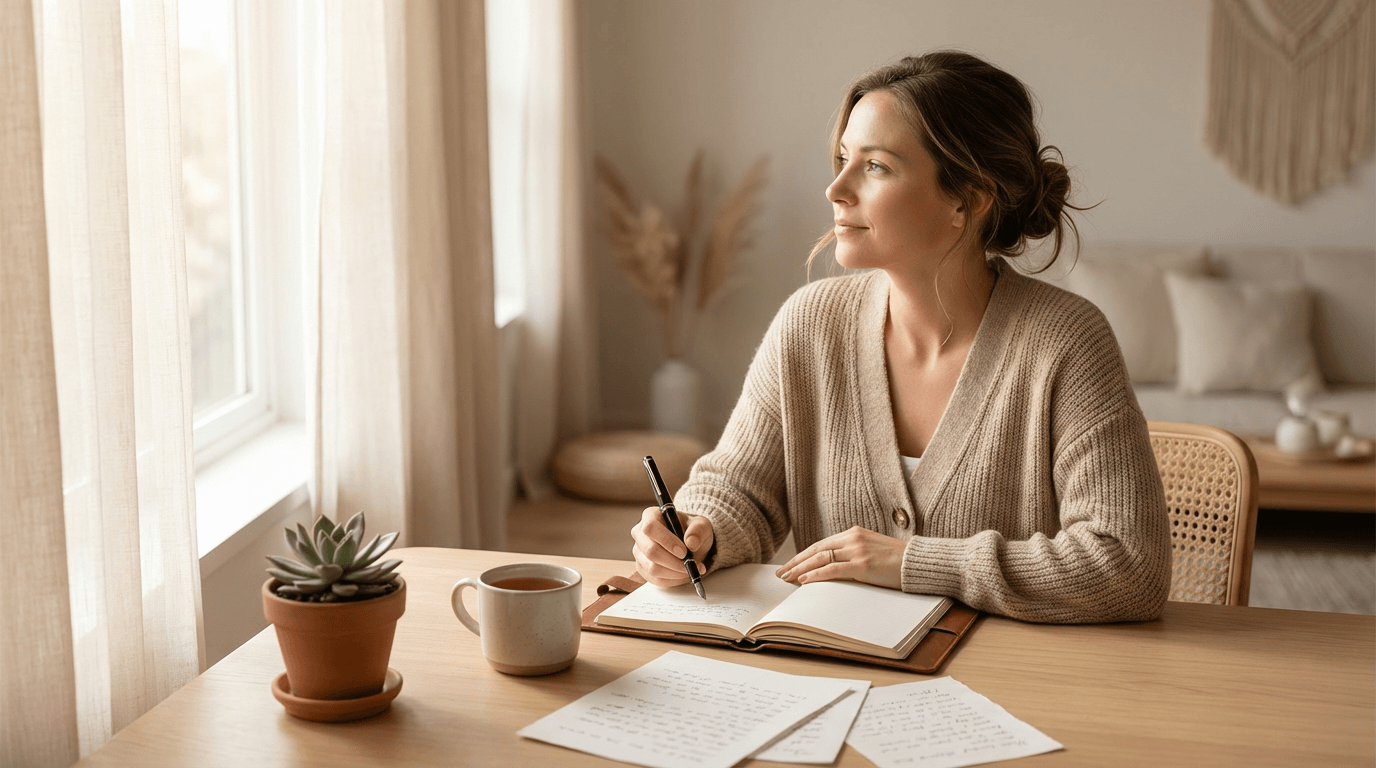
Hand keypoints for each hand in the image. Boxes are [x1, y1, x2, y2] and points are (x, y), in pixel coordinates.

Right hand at [631, 507, 714, 587]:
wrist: (690, 543)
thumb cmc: (692, 531)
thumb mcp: (701, 525)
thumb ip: (698, 530)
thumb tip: (691, 543)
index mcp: (650, 516)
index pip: (650, 528)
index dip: (666, 541)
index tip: (684, 552)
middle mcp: (640, 533)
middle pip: (651, 551)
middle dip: (673, 562)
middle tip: (691, 564)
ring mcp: (639, 552)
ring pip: (653, 568)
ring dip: (675, 572)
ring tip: (691, 569)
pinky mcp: (642, 568)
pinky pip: (655, 579)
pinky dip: (673, 580)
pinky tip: (683, 574)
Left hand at [776, 526, 904, 589]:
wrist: (918, 562)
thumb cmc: (897, 561)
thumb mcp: (872, 551)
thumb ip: (853, 554)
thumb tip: (833, 568)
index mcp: (853, 533)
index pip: (821, 544)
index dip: (803, 556)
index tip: (790, 565)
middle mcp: (852, 538)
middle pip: (815, 550)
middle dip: (796, 562)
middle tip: (781, 573)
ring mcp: (857, 551)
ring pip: (820, 559)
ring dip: (800, 570)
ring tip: (787, 579)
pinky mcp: (862, 565)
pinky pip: (832, 569)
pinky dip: (815, 575)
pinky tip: (804, 581)